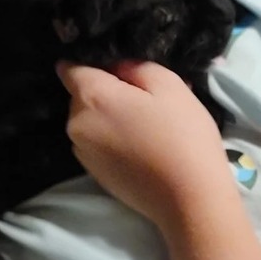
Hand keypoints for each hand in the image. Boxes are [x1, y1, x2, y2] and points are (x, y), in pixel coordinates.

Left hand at [57, 60, 226, 225]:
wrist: (190, 197)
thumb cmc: (182, 135)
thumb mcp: (170, 85)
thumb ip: (136, 66)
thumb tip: (117, 67)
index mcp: (91, 98)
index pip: (70, 68)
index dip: (93, 62)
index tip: (119, 67)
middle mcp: (76, 124)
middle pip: (83, 95)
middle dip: (108, 91)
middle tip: (148, 99)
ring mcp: (82, 153)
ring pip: (92, 120)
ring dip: (112, 116)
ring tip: (148, 125)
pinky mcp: (94, 174)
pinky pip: (99, 143)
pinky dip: (114, 139)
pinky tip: (143, 147)